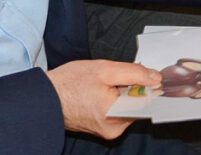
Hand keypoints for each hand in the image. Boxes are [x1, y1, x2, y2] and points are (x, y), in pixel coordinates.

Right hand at [46, 60, 160, 139]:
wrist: (45, 98)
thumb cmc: (69, 82)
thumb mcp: (104, 69)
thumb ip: (133, 73)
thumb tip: (156, 78)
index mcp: (116, 115)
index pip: (146, 103)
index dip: (149, 87)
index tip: (147, 75)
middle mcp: (114, 129)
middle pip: (137, 105)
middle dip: (132, 88)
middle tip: (115, 76)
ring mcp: (108, 131)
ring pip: (127, 108)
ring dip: (122, 94)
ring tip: (103, 84)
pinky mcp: (103, 129)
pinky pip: (118, 112)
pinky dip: (115, 100)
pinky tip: (101, 92)